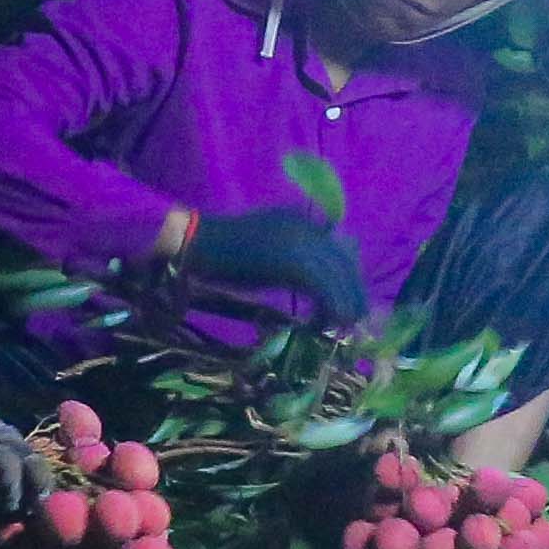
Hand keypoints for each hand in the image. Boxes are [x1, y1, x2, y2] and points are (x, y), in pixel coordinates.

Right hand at [182, 206, 370, 328]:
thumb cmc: (223, 252)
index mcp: (302, 221)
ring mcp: (301, 243)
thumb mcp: (267, 252)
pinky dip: (327, 309)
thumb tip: (315, 287)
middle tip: (351, 320)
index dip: (349, 279)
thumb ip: (292, 262)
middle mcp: (306, 228)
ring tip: (337, 327)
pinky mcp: (293, 262)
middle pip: (345, 263)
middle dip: (352, 294)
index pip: (340, 250)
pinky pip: (322, 289)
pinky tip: (319, 326)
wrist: (196, 244)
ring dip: (342, 306)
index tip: (348, 302)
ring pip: (337, 278)